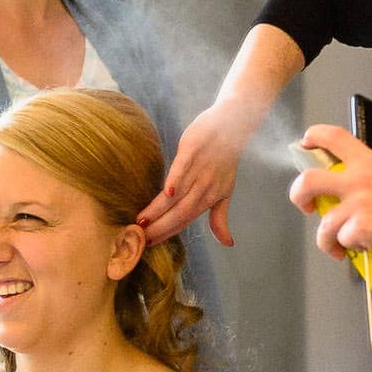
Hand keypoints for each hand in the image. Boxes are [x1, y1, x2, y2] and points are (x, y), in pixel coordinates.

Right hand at [142, 101, 254, 245]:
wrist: (233, 127)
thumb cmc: (226, 161)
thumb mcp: (225, 192)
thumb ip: (220, 218)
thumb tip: (227, 244)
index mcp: (208, 198)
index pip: (184, 221)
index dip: (167, 233)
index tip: (148, 244)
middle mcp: (203, 187)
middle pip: (179, 212)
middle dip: (159, 226)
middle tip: (138, 237)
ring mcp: (198, 169)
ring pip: (178, 194)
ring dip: (160, 208)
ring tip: (142, 220)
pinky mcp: (192, 150)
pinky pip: (183, 166)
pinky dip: (176, 179)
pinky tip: (166, 191)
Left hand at [286, 123, 371, 266]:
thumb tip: (352, 189)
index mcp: (371, 164)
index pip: (334, 137)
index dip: (313, 137)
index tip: (305, 144)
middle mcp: (361, 180)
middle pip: (309, 180)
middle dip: (298, 196)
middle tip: (307, 206)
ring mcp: (360, 204)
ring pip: (323, 222)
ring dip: (326, 239)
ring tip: (338, 247)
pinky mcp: (361, 228)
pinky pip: (340, 241)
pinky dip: (346, 250)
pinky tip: (361, 250)